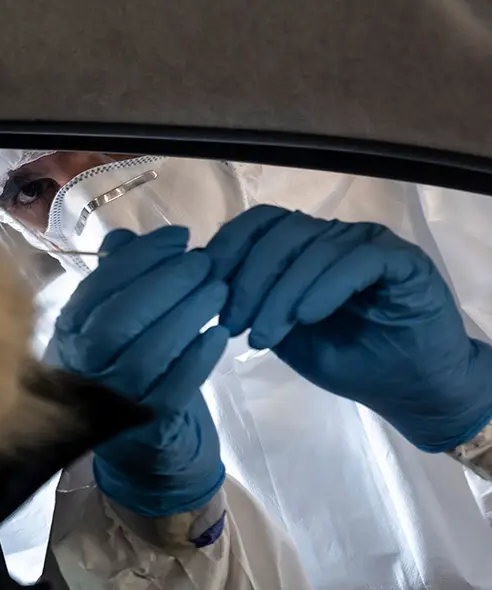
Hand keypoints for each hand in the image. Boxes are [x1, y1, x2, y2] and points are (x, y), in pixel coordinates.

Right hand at [47, 226, 228, 516]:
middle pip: (119, 320)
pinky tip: (218, 335)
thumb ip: (115, 278)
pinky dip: (198, 359)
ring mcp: (112, 398)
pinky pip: (174, 389)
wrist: (135, 444)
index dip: (141, 257)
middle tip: (205, 263)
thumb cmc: (124, 366)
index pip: (99, 286)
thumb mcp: (109, 320)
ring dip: (187, 316)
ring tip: (219, 291)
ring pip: (147, 354)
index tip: (180, 237)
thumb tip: (122, 238)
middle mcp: (82, 365)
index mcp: (70, 331)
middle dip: (166, 283)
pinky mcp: (146, 426)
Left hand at [205, 205, 491, 451]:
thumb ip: (252, 305)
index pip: (258, 224)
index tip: (207, 292)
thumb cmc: (346, 360)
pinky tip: (307, 317)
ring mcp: (367, 243)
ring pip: (314, 247)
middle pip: (279, 233)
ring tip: (265, 335)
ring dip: (280, 294)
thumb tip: (204, 283)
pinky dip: (325, 287)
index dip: (227, 249)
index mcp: (303, 246)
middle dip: (247, 280)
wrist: (410, 390)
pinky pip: (357, 261)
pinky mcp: (401, 260)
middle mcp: (333, 236)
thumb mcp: (284, 335)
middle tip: (234, 325)